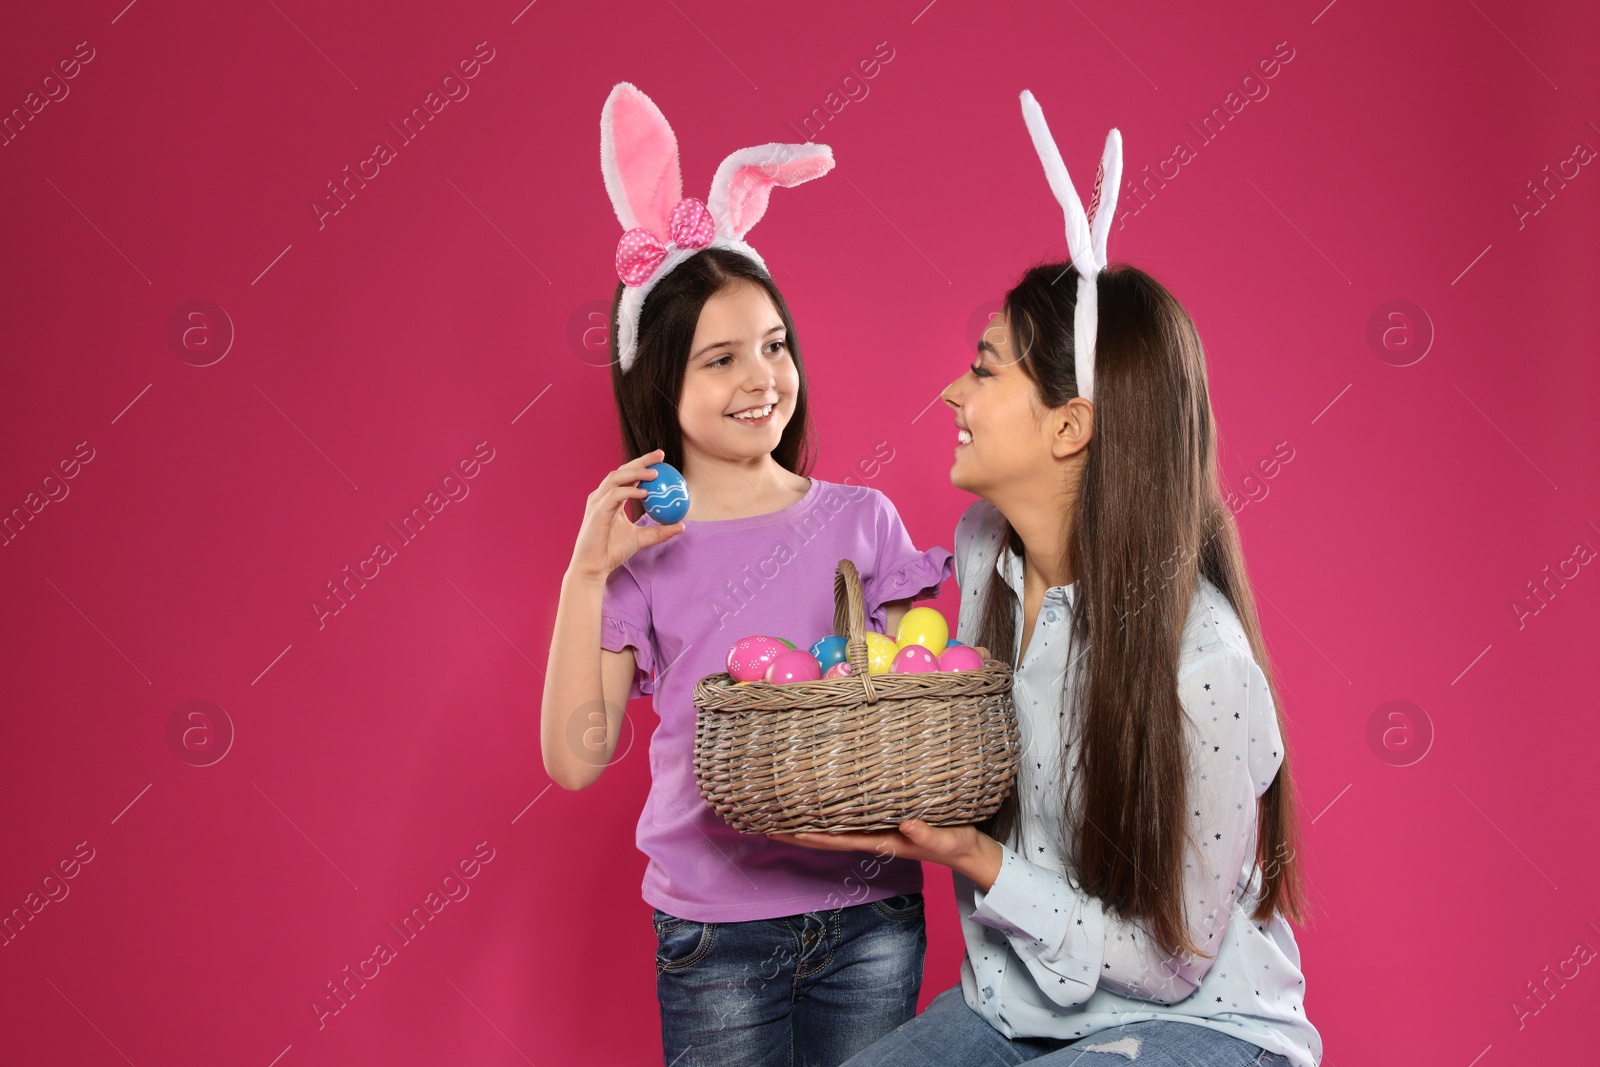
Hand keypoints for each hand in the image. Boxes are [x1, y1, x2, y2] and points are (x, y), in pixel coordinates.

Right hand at [569, 448, 684, 580]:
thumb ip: (659, 531)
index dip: (643, 465)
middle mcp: (602, 497)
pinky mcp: (596, 512)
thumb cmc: (612, 552)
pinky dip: (629, 492)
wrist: (594, 567)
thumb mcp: (641, 539)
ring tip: (655, 474)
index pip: (628, 476)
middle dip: (641, 461)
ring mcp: (598, 502)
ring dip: (636, 473)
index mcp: (611, 499)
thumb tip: (682, 526)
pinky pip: (614, 496)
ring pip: (616, 478)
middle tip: (660, 455)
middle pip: (622, 470)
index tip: (662, 459)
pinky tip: (645, 493)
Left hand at [769, 819, 1004, 889]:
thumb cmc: (958, 844)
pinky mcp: (887, 819)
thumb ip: (927, 834)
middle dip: (797, 830)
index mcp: (883, 841)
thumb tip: (905, 823)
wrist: (970, 852)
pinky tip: (820, 803)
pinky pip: (851, 815)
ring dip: (809, 821)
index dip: (809, 835)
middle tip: (764, 820)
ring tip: (781, 810)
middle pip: (827, 834)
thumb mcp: (946, 838)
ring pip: (835, 826)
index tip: (782, 829)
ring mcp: (878, 829)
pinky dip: (830, 810)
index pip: (837, 838)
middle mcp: (874, 835)